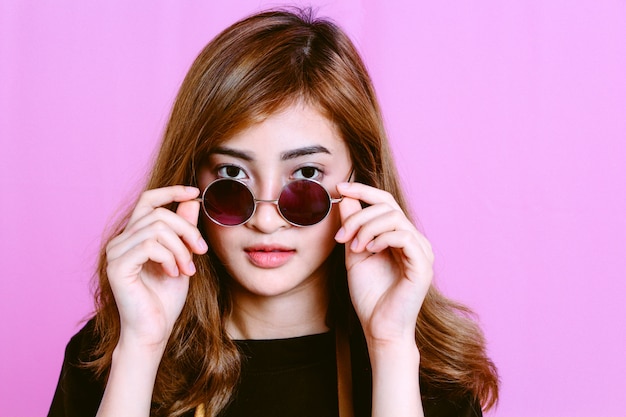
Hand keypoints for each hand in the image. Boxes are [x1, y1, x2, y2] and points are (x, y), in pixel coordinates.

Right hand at [105, 186, 207, 350]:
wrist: (154, 330)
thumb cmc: (166, 299)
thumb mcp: (182, 257)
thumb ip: (183, 230)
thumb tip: (191, 201)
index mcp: (135, 236)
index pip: (148, 200)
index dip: (171, 191)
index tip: (195, 193)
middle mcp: (121, 240)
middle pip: (158, 213)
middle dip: (186, 229)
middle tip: (201, 251)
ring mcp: (116, 252)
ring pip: (156, 228)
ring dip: (180, 248)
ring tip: (188, 270)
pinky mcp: (117, 266)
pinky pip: (150, 245)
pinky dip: (169, 257)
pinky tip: (174, 273)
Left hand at [334, 182, 433, 346]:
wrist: (379, 327)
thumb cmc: (369, 294)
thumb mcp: (354, 253)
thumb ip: (352, 226)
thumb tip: (345, 197)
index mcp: (399, 235)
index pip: (385, 202)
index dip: (363, 190)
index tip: (339, 187)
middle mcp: (414, 239)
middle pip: (388, 206)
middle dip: (358, 216)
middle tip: (341, 236)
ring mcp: (421, 251)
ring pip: (394, 218)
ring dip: (367, 228)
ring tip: (354, 247)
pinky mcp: (423, 264)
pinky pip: (403, 236)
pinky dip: (382, 238)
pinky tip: (369, 250)